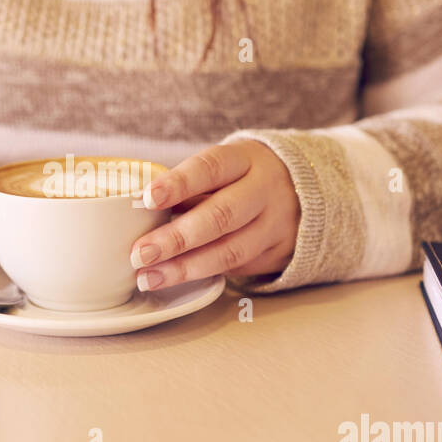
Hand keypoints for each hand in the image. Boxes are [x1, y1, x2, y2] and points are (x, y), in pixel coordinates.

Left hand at [130, 141, 298, 290]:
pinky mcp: (278, 253)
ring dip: (185, 268)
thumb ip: (189, 186)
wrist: (304, 191)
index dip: (179, 183)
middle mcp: (264, 190)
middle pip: (221, 216)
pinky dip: (203, 275)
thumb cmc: (242, 178)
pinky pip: (237, 268)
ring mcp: (275, 225)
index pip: (210, 167)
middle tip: (140, 253)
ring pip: (230, 251)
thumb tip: (136, 209)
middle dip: (176, 238)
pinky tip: (175, 281)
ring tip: (149, 277)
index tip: (147, 198)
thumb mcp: (223, 168)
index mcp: (244, 159)